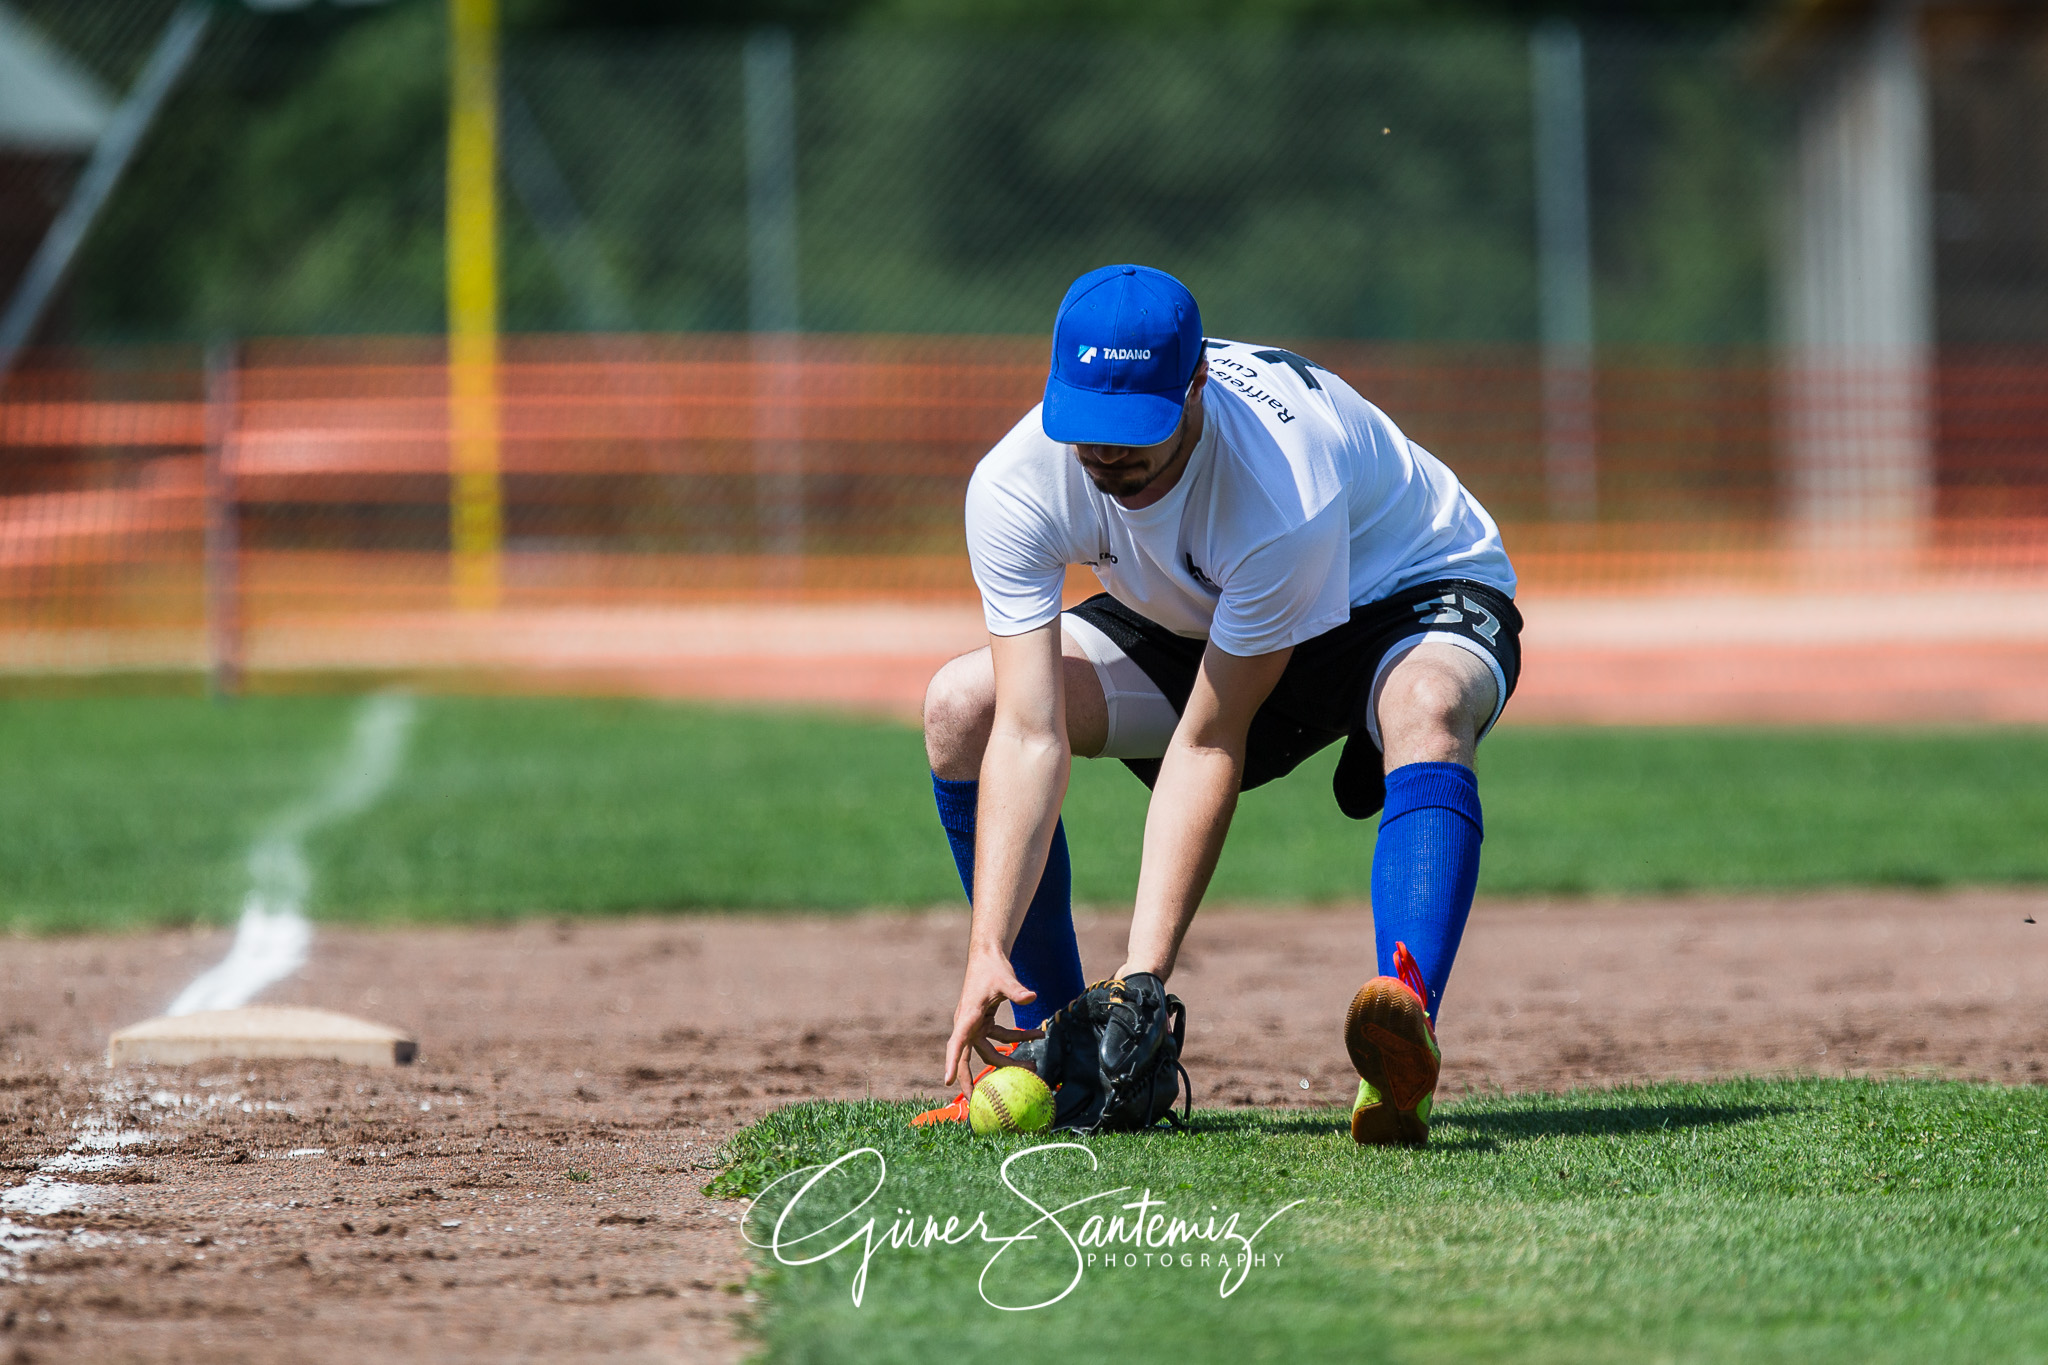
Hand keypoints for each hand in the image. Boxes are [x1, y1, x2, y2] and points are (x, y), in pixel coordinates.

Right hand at [942, 950, 1043, 1090]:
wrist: (988, 956)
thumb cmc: (992, 967)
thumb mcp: (1005, 979)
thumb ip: (1016, 990)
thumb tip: (1031, 997)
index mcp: (967, 1016)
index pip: (956, 1043)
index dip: (951, 1063)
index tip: (947, 1082)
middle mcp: (967, 1024)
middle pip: (968, 1057)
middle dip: (973, 1080)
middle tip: (981, 1103)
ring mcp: (975, 1024)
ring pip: (989, 1050)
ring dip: (1009, 1059)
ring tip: (1034, 1067)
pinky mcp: (984, 1021)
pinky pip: (999, 1037)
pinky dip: (1016, 1039)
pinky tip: (1036, 1037)